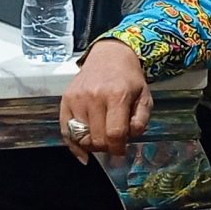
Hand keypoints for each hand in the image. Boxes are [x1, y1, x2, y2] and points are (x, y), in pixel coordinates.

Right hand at [60, 40, 151, 160]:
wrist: (109, 56)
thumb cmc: (129, 79)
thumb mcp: (144, 97)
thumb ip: (141, 120)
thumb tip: (129, 137)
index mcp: (117, 95)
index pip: (115, 133)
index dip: (118, 148)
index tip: (121, 150)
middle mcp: (94, 96)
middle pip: (97, 138)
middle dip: (106, 147)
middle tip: (112, 142)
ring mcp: (78, 98)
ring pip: (81, 137)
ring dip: (92, 144)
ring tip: (101, 138)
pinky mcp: (66, 99)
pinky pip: (65, 130)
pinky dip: (73, 145)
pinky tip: (82, 153)